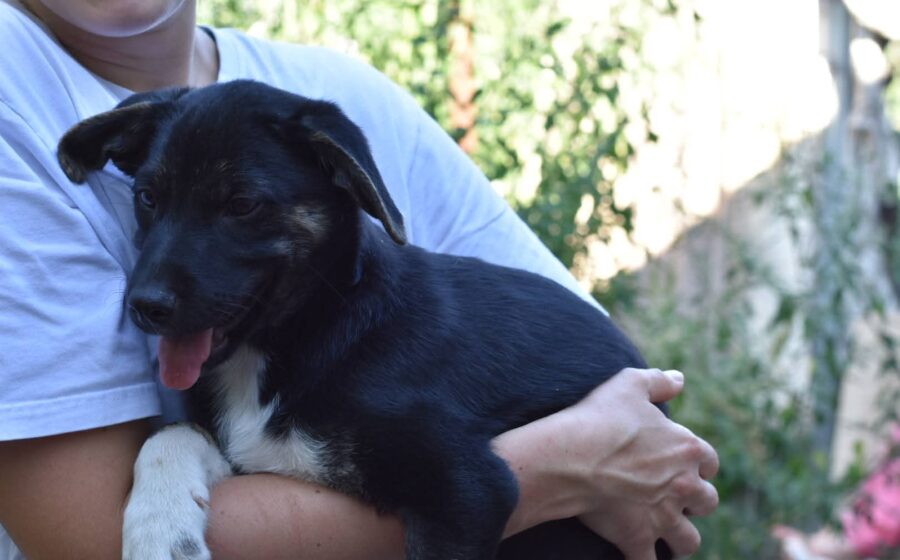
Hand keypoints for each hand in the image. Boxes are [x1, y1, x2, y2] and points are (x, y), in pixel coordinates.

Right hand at [572, 369, 718, 558]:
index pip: (709, 461)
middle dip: (694, 501)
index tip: (681, 463)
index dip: (697, 463)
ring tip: (667, 535)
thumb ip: (658, 381)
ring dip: (681, 538)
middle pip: (706, 502)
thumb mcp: (629, 384)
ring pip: (689, 541)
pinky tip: (637, 557)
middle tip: (673, 497)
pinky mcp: (637, 537)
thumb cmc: (600, 417)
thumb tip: (679, 380)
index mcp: (687, 448)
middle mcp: (683, 485)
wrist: (572, 455)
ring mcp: (662, 516)